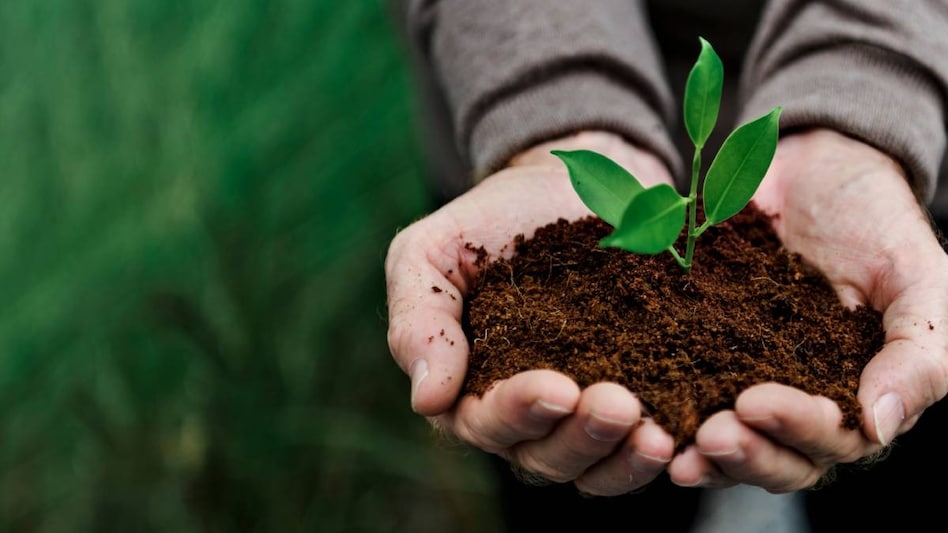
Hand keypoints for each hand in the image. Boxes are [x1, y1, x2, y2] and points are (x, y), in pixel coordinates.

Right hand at [385, 132, 677, 494]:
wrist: (566, 183)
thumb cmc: (488, 221)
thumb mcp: (431, 253)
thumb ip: (419, 321)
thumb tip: (427, 400)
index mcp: (469, 388)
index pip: (485, 421)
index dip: (519, 412)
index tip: (557, 387)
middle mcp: (527, 414)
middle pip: (546, 456)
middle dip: (581, 438)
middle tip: (618, 405)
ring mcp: (582, 410)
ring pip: (596, 465)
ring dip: (624, 458)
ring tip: (656, 435)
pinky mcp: (637, 393)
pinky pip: (643, 443)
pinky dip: (660, 449)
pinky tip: (684, 435)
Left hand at [667, 129, 947, 491]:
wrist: (813, 168)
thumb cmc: (877, 223)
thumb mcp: (918, 278)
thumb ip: (919, 354)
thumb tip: (878, 426)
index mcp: (852, 396)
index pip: (830, 440)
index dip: (795, 431)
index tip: (755, 403)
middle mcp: (795, 400)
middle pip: (772, 456)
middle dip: (742, 453)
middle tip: (709, 433)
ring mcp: (741, 377)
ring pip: (723, 439)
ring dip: (699, 450)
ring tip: (669, 443)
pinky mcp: (695, 349)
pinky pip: (676, 387)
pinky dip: (660, 404)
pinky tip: (636, 407)